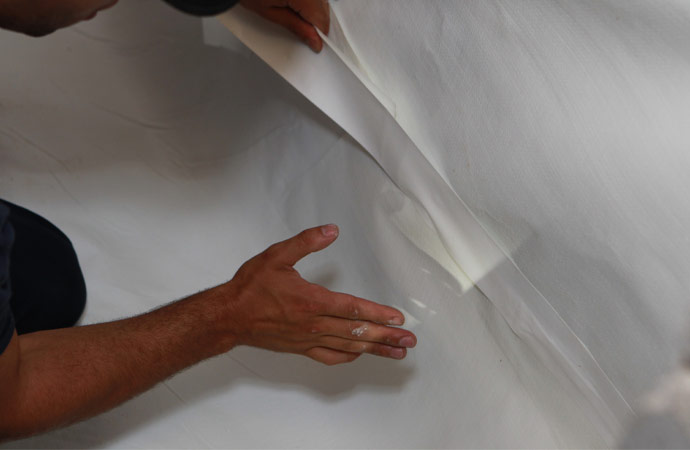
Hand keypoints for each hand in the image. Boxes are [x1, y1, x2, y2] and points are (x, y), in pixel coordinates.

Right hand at [220, 224, 416, 364]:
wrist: (228, 316)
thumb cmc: (251, 287)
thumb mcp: (277, 255)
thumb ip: (306, 242)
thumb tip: (331, 230)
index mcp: (311, 301)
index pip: (353, 308)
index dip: (378, 313)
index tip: (398, 318)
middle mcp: (314, 324)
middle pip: (357, 332)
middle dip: (386, 336)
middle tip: (409, 341)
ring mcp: (308, 339)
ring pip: (348, 347)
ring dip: (375, 349)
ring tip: (396, 352)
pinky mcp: (300, 348)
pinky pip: (330, 357)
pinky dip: (349, 357)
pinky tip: (360, 356)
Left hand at [239, 0, 328, 52]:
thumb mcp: (270, 13)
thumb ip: (296, 26)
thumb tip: (314, 39)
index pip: (320, 19)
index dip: (319, 34)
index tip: (315, 42)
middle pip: (323, 8)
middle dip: (316, 21)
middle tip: (303, 31)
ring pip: (321, 0)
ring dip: (313, 9)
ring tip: (295, 13)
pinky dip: (309, 0)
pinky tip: (296, 3)